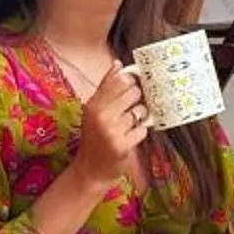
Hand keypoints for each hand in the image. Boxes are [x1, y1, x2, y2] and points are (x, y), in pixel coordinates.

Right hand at [75, 62, 149, 190]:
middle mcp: (101, 115)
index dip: (132, 80)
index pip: (120, 79)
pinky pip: (143, 130)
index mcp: (93, 104)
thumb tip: (118, 64)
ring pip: (140, 111)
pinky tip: (130, 137)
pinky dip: (140, 133)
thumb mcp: (93, 111)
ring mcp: (111, 131)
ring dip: (139, 118)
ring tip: (129, 125)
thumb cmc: (94, 137)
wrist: (90, 170)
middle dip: (137, 99)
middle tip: (132, 108)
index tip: (135, 85)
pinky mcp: (122, 145)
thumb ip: (106, 87)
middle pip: (134, 92)